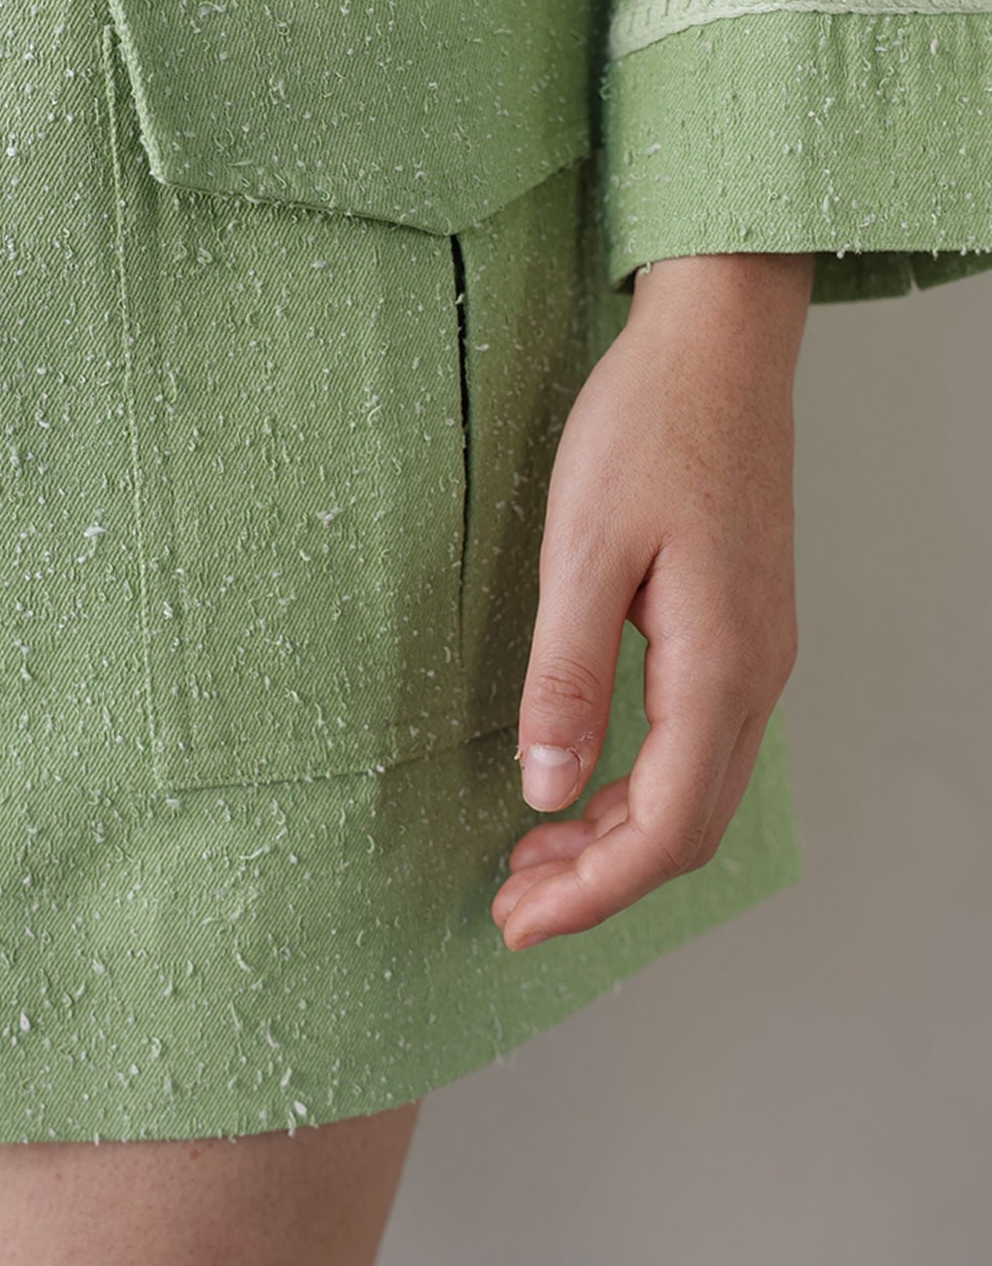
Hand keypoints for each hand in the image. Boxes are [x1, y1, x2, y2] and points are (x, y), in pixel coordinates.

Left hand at [492, 250, 814, 950]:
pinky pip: (699, 742)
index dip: (590, 894)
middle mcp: (754, 673)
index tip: (514, 922)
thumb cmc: (649, 428)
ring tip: (533, 858)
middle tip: (511, 905)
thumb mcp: (584, 548)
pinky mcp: (740, 626)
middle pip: (689, 828)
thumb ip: (566, 675)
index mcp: (719, 665)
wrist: (716, 346)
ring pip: (697, 789)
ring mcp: (756, 651)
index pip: (664, 828)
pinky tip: (583, 780)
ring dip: (618, 838)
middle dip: (601, 883)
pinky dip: (638, 785)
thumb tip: (546, 791)